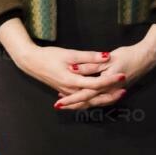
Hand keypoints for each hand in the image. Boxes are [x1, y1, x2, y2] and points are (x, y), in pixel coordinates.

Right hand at [0, 17, 121, 103]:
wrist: (31, 62)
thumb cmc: (49, 56)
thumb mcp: (70, 53)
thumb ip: (89, 57)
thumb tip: (106, 56)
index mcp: (71, 80)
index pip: (95, 83)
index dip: (110, 80)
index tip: (123, 75)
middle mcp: (69, 90)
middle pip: (93, 97)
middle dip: (110, 95)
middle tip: (124, 90)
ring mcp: (67, 92)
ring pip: (87, 100)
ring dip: (102, 99)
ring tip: (117, 94)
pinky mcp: (65, 91)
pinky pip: (81, 100)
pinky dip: (92, 99)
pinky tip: (102, 96)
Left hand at [55, 24, 155, 110]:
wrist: (147, 57)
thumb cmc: (129, 56)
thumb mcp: (109, 59)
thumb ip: (91, 65)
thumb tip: (74, 69)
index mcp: (106, 84)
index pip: (84, 95)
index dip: (70, 99)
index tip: (58, 103)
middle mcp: (110, 91)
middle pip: (88, 102)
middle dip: (73, 104)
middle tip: (59, 105)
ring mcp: (114, 92)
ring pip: (94, 102)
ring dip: (80, 103)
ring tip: (67, 102)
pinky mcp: (116, 89)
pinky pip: (100, 98)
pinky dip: (90, 99)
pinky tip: (84, 95)